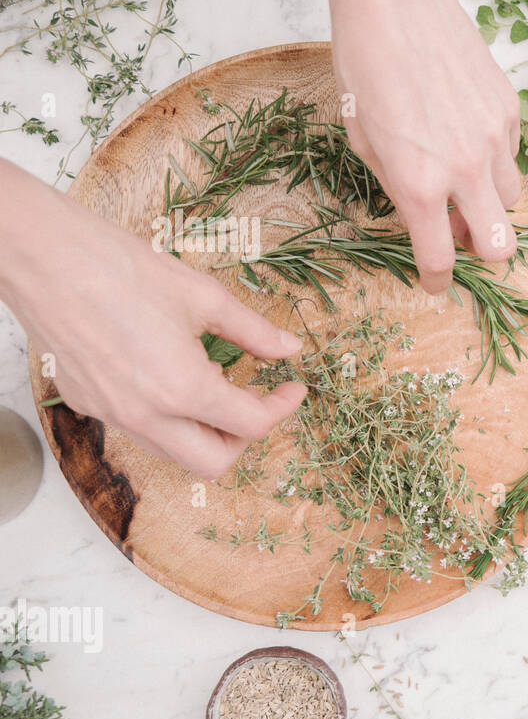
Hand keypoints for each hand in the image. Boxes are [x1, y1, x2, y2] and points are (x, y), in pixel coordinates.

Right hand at [0, 161, 307, 479]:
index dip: (282, 407)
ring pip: (173, 452)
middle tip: (256, 398)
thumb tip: (288, 348)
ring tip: (215, 381)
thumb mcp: (203, 296)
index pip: (251, 425)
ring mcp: (110, 415)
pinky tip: (172, 374)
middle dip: (244, 437)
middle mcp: (145, 417)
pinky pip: (139, 430)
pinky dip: (168, 417)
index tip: (294, 387)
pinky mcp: (85, 404)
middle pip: (214, 463)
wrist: (41, 256)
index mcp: (181, 390)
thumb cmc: (120, 267)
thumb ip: (253, 331)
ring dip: (205, 431)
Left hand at [323, 0, 521, 293]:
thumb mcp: (363, 142)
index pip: (439, 259)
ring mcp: (493, 141)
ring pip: (511, 202)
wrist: (397, 5)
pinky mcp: (509, 113)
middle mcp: (464, 170)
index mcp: (418, 186)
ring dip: (488, 205)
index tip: (434, 282)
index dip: (436, 280)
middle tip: (459, 234)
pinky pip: (512, 156)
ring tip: (463, 182)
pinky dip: (494, 160)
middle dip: (482, 253)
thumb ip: (396, 189)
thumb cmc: (366, 68)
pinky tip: (467, 135)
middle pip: (499, 247)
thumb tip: (422, 216)